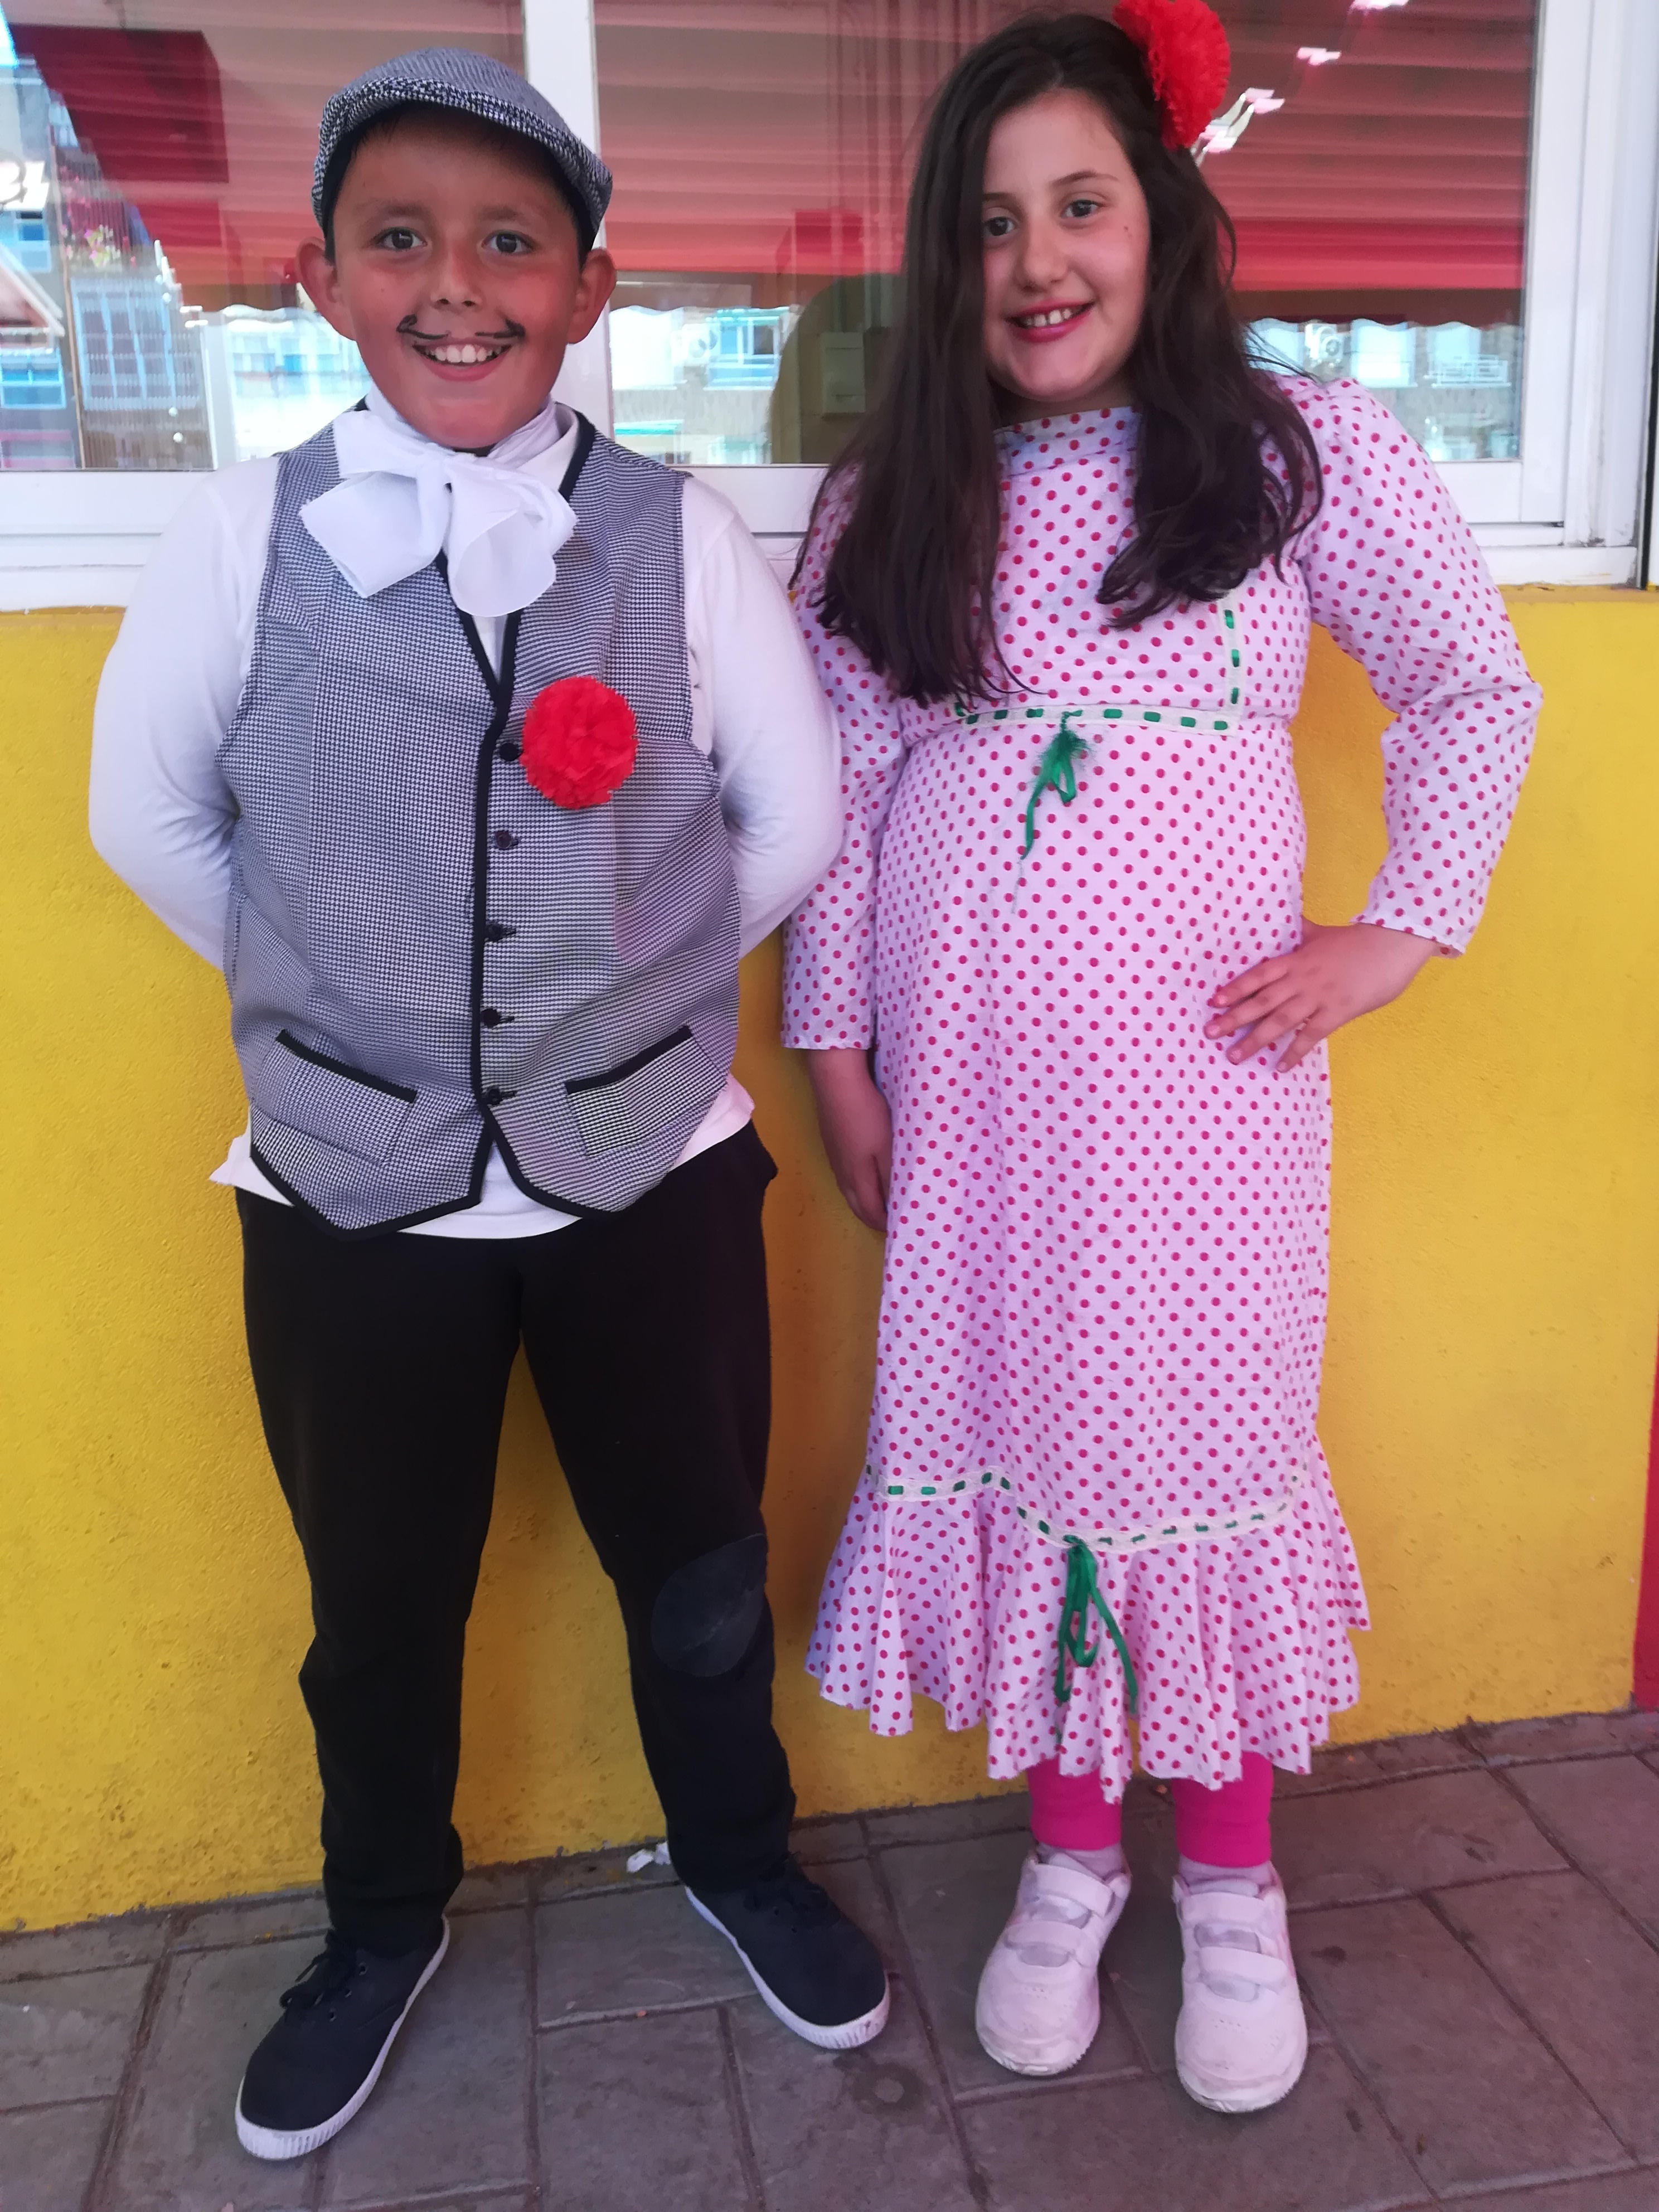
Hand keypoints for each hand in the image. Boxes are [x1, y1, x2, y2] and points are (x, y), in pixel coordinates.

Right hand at [804, 1046, 891, 1230]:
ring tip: (882, 1201)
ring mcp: (834, 1158)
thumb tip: (896, 1205)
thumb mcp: (886, 1148)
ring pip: (849, 1191)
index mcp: (856, 1178)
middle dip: (873, 1217)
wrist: (836, 1082)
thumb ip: (891, 1177)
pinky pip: (845, 1176)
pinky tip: (866, 1175)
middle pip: (857, 1206)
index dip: (885, 1224)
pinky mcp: (832, 1144)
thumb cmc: (867, 1115)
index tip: (901, 1227)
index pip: (870, 1212)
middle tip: (891, 1219)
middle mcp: (842, 1173)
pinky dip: (858, 1185)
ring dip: (865, 1201)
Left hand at [1205, 920, 1438, 1070]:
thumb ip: (1300, 932)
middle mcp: (1301, 979)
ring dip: (1255, 1039)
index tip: (1214, 1001)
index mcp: (1296, 959)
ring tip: (1235, 1055)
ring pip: (1280, 1021)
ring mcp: (1318, 997)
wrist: (1391, 944)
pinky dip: (1294, 1052)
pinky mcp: (1336, 1012)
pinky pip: (1310, 1036)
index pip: (1259, 975)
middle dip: (1234, 1018)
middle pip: (1261, 1001)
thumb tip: (1285, 920)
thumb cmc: (1356, 940)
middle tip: (1210, 1033)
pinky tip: (1281, 1067)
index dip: (1236, 988)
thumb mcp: (1321, 933)